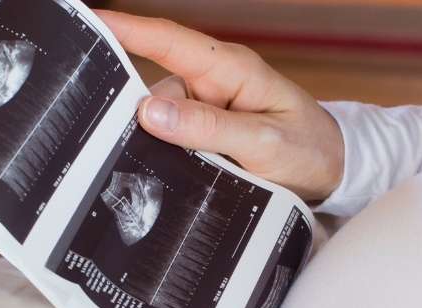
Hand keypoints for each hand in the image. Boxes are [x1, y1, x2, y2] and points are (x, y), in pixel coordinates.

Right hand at [95, 10, 345, 200]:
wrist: (334, 173)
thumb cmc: (309, 151)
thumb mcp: (264, 143)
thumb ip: (210, 127)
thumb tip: (150, 110)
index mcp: (230, 69)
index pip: (168, 40)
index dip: (126, 28)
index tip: (87, 20)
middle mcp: (213, 83)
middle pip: (153, 85)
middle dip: (131, 109)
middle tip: (112, 138)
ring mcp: (207, 109)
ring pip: (158, 119)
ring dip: (154, 143)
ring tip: (168, 170)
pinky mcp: (204, 133)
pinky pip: (171, 138)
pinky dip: (165, 154)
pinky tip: (168, 174)